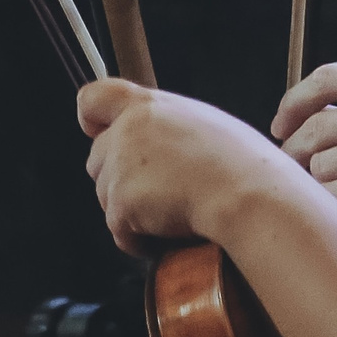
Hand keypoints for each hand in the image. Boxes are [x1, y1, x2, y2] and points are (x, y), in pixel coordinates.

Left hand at [80, 79, 272, 257]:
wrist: (245, 194)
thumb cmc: (239, 163)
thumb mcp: (202, 123)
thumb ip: (166, 127)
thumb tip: (157, 145)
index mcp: (149, 106)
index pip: (94, 98)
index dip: (91, 118)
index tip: (97, 130)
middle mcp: (128, 132)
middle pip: (98, 158)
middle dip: (120, 178)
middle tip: (159, 189)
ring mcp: (120, 168)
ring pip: (105, 196)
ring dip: (130, 209)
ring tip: (172, 211)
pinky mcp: (120, 204)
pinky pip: (119, 231)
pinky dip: (140, 238)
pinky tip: (169, 231)